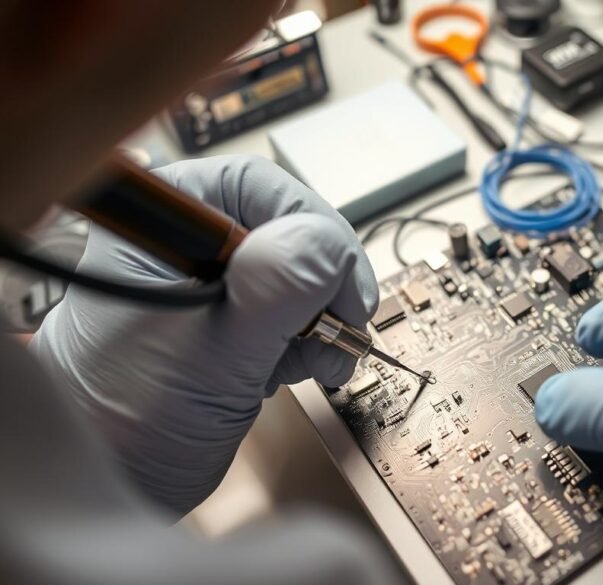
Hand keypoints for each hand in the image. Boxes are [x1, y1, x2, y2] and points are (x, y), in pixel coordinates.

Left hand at [32, 155, 378, 515]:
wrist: (115, 482)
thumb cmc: (125, 420)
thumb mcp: (215, 351)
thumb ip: (273, 290)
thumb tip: (326, 243)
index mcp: (163, 223)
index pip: (258, 187)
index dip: (312, 230)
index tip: (342, 282)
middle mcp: (188, 242)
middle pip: (288, 229)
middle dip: (323, 282)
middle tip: (341, 323)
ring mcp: (213, 283)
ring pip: (299, 272)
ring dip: (326, 315)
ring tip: (322, 358)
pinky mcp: (232, 320)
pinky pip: (294, 309)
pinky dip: (314, 337)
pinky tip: (308, 366)